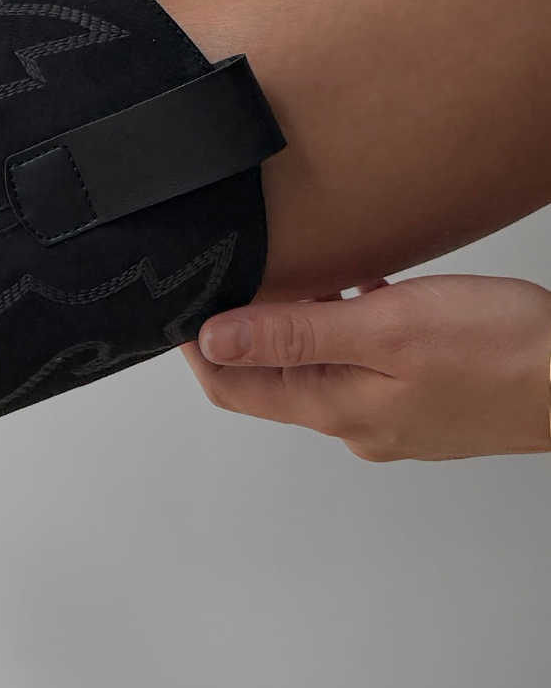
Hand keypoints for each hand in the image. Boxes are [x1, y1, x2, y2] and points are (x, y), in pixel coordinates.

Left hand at [184, 273, 550, 460]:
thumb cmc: (503, 353)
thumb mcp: (387, 327)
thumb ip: (296, 331)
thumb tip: (214, 339)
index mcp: (336, 408)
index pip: (232, 385)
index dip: (198, 342)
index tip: (185, 294)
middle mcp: (357, 422)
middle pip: (271, 373)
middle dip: (251, 321)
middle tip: (247, 264)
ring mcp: (391, 414)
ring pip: (319, 362)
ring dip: (303, 317)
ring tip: (309, 268)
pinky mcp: (423, 398)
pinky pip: (363, 361)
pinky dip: (350, 324)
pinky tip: (369, 288)